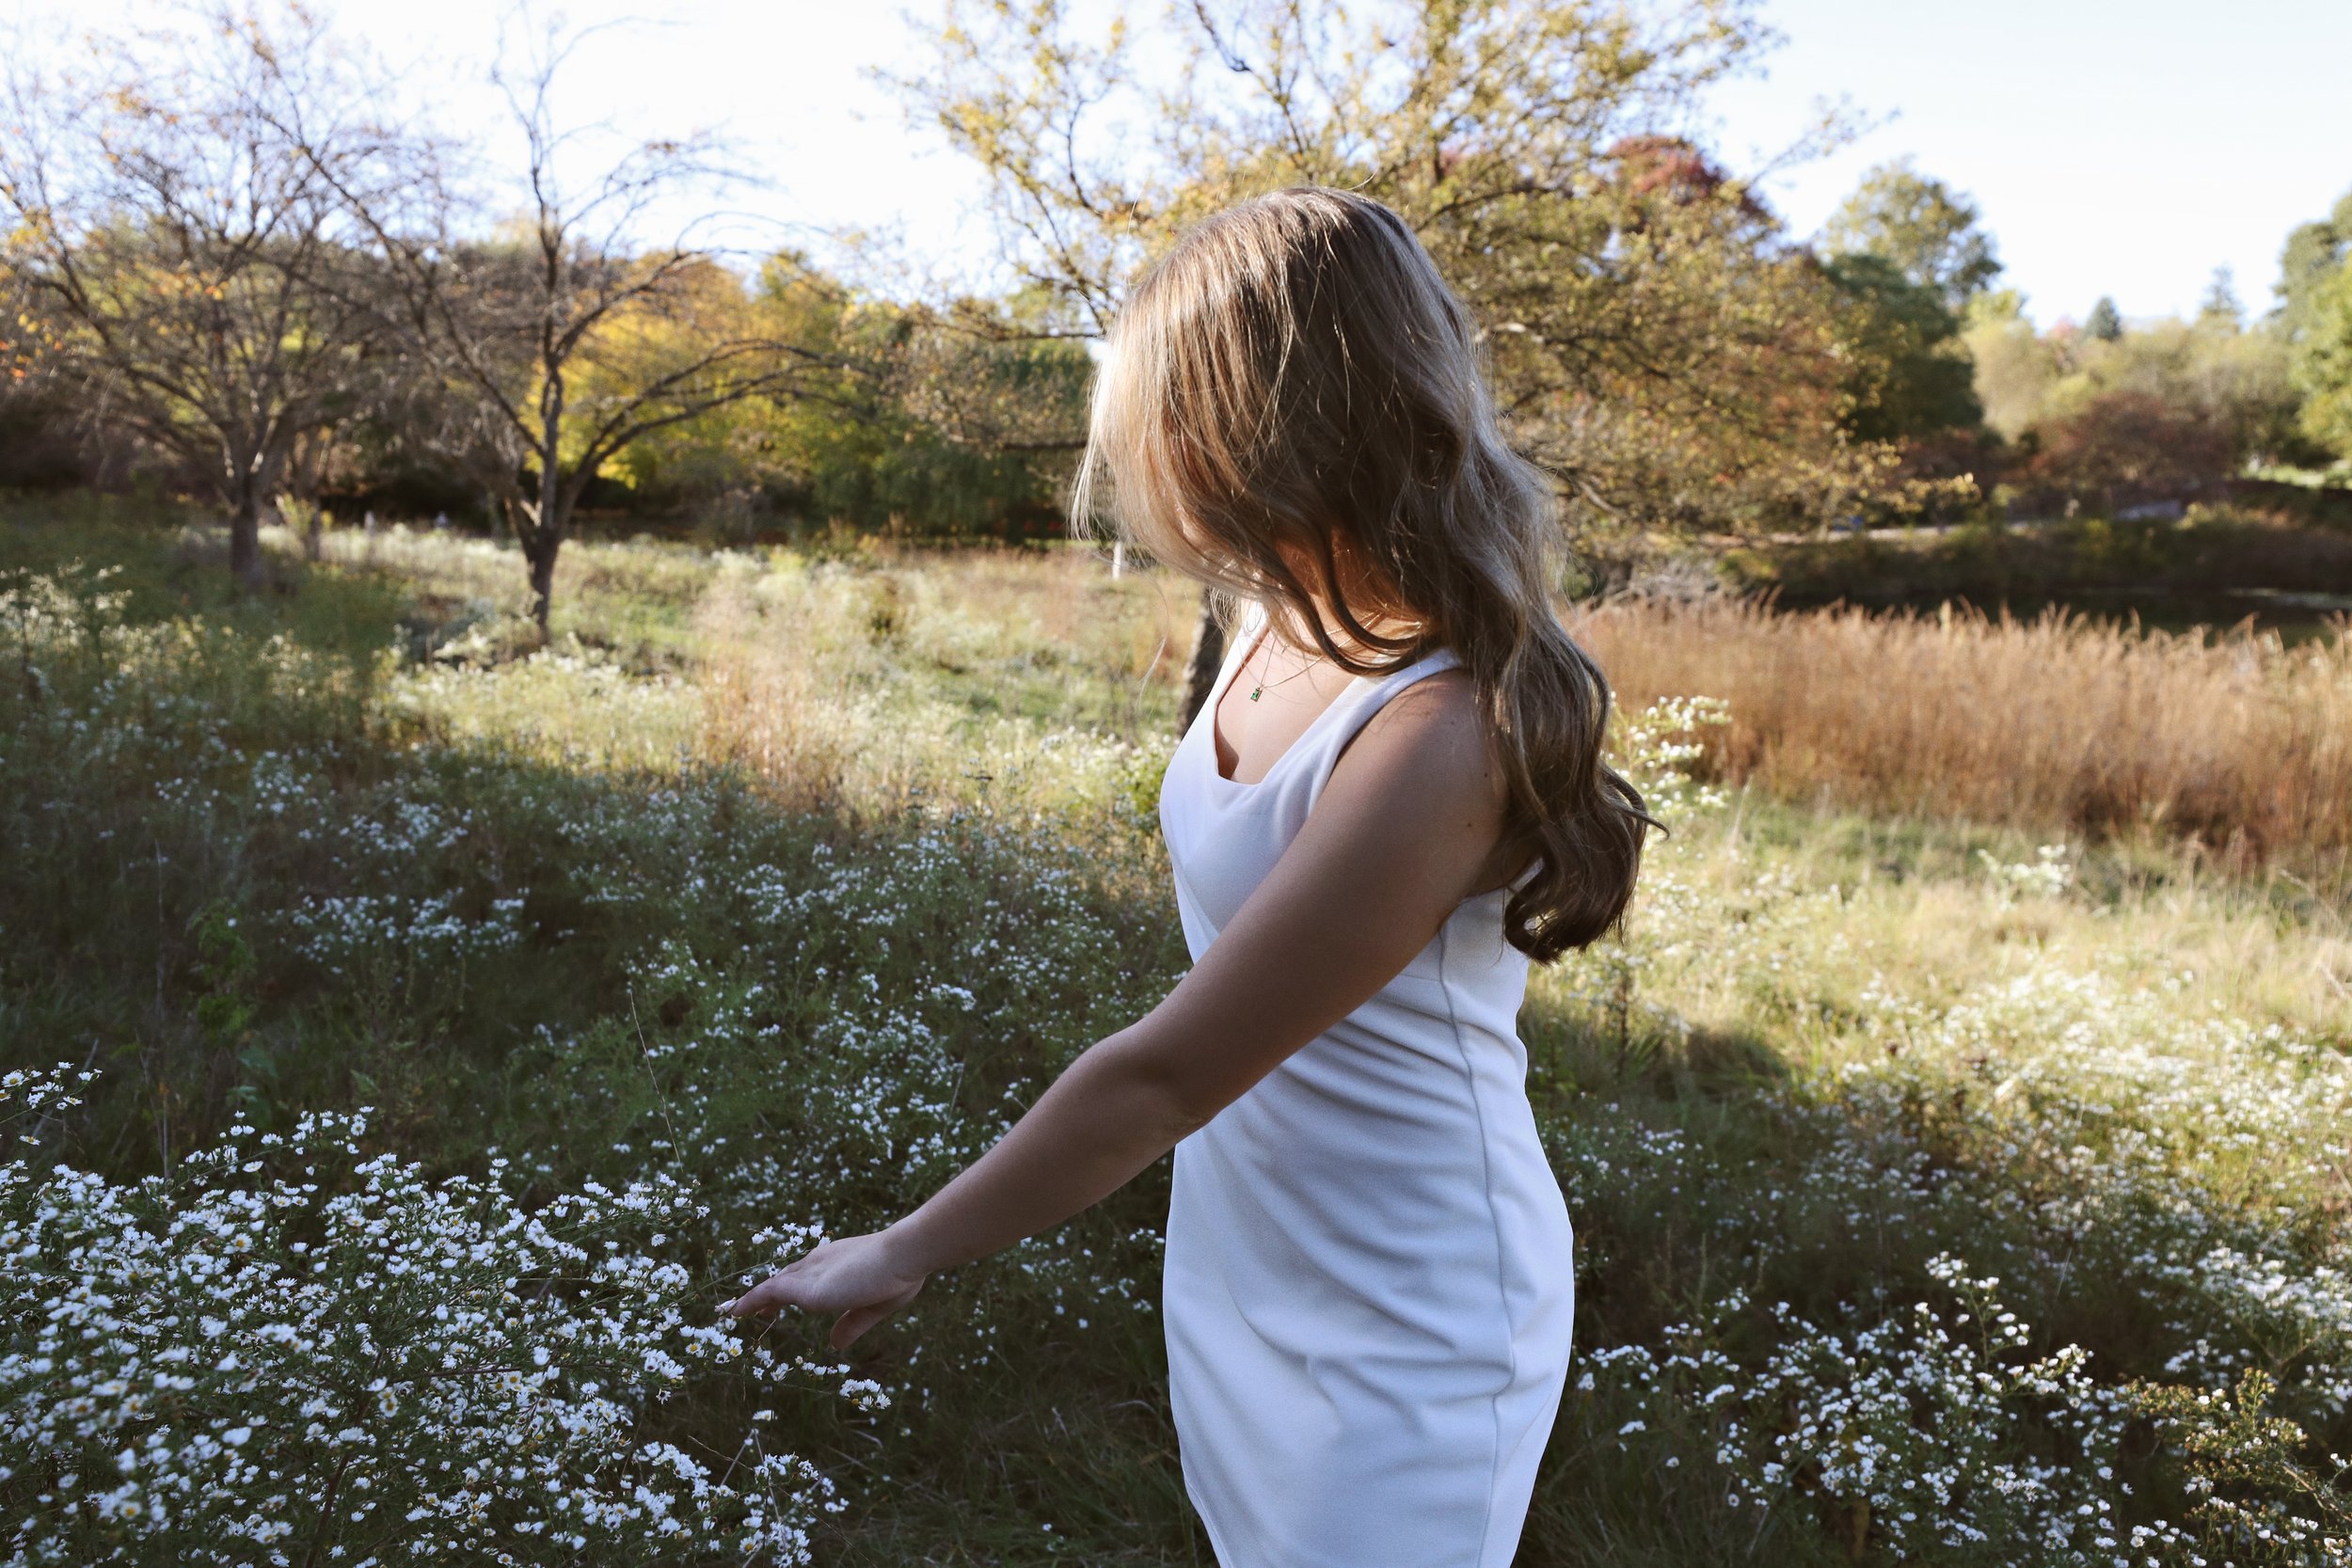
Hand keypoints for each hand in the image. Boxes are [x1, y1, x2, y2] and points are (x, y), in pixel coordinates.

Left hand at [722, 1228, 927, 1350]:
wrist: (904, 1254)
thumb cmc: (898, 1274)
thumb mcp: (873, 1307)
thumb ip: (852, 1324)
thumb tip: (833, 1345)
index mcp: (836, 1263)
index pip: (804, 1275)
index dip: (788, 1289)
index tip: (774, 1302)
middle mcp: (818, 1263)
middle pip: (784, 1277)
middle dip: (766, 1293)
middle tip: (748, 1307)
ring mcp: (811, 1274)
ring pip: (773, 1285)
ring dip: (752, 1299)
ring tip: (732, 1312)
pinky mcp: (807, 1288)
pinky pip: (769, 1292)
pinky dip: (750, 1301)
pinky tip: (736, 1313)